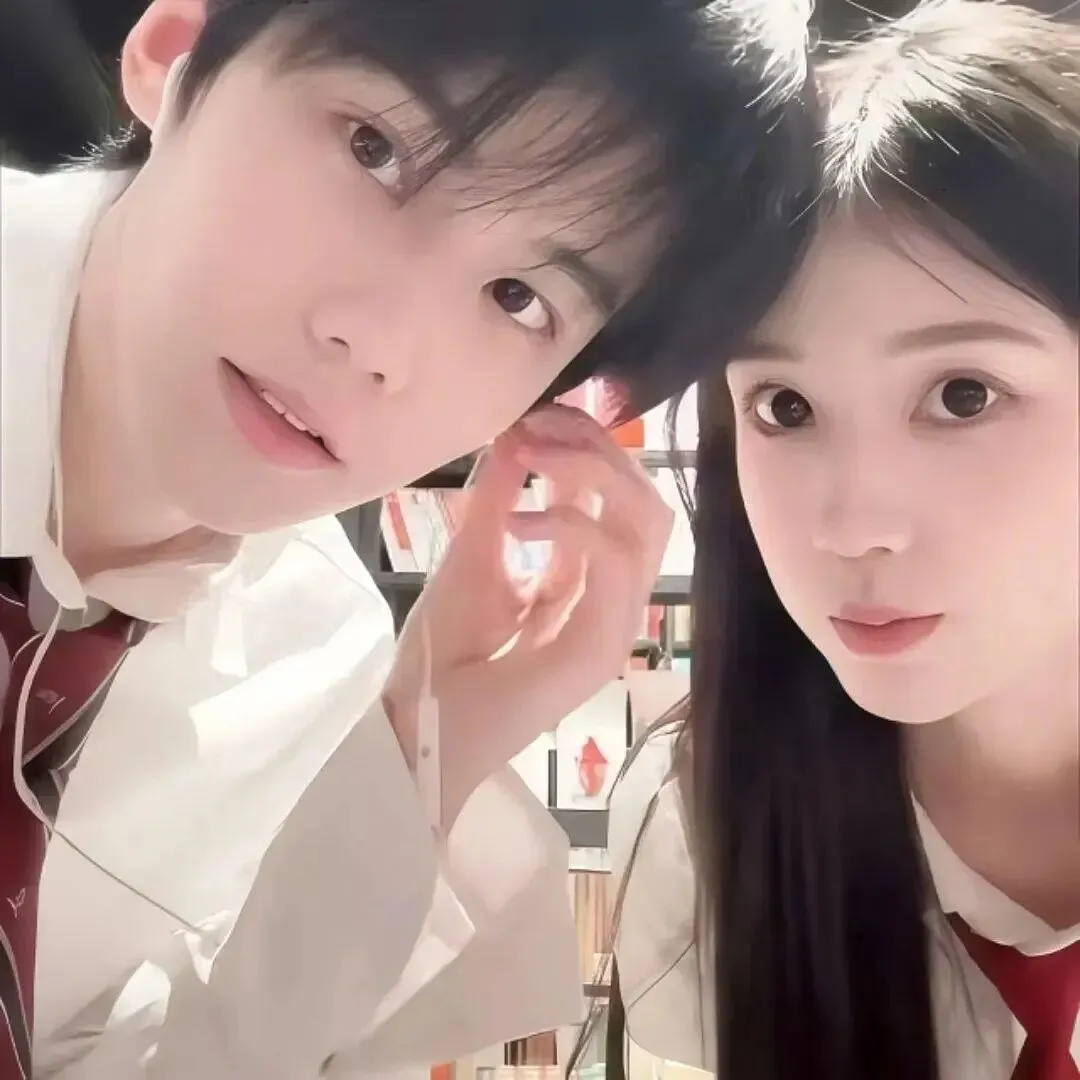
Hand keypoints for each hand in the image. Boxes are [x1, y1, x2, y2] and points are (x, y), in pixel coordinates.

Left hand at [383, 405, 673, 822]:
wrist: (421, 728)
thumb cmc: (441, 652)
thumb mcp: (472, 552)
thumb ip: (496, 496)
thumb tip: (512, 433)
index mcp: (581, 575)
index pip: (614, 496)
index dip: (585, 445)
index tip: (533, 417)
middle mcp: (609, 595)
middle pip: (644, 500)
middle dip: (598, 448)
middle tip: (540, 427)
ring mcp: (614, 622)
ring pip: (648, 523)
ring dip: (594, 473)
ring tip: (534, 456)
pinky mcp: (605, 645)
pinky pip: (617, 561)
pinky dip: (571, 523)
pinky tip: (517, 522)